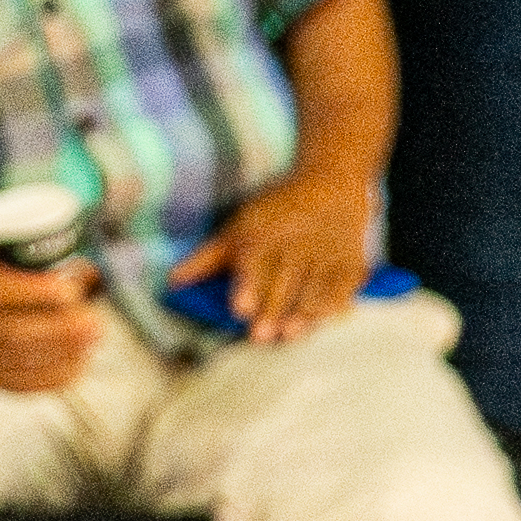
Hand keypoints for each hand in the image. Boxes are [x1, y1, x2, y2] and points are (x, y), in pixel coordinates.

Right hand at [0, 240, 103, 395]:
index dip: (37, 292)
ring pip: (14, 363)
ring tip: (92, 342)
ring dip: (62, 356)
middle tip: (95, 323)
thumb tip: (91, 275)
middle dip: (59, 332)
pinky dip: (50, 378)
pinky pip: (14, 385)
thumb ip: (34, 256)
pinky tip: (77, 366)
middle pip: (9, 333)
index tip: (71, 290)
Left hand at [180, 167, 379, 348]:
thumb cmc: (276, 212)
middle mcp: (295, 244)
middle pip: (283, 281)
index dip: (248, 286)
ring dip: (301, 312)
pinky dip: (333, 304)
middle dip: (272, 308)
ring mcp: (325, 252)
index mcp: (263, 236)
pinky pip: (342, 286)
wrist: (331, 183)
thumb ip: (207, 258)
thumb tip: (171, 282)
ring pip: (313, 287)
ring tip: (290, 335)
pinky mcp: (349, 261)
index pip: (254, 263)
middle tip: (260, 336)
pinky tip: (322, 322)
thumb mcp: (239, 227)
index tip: (239, 308)